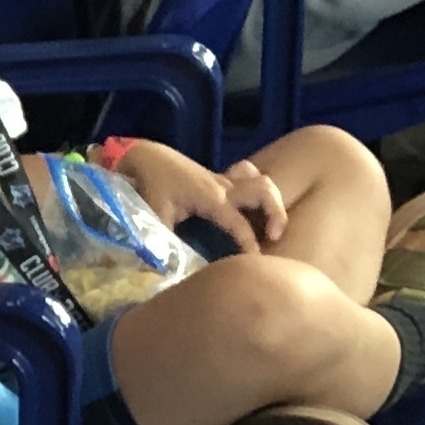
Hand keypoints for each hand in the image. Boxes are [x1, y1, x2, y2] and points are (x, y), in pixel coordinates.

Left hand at [110, 139, 281, 252]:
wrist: (147, 157)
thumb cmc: (151, 184)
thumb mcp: (156, 214)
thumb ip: (164, 241)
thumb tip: (167, 267)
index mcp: (212, 198)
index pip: (239, 223)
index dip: (249, 244)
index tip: (257, 262)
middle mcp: (224, 187)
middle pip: (264, 191)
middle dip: (276, 213)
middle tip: (275, 236)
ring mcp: (225, 181)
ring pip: (261, 182)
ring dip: (272, 202)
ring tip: (272, 227)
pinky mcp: (221, 180)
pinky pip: (248, 180)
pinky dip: (257, 193)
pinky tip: (252, 211)